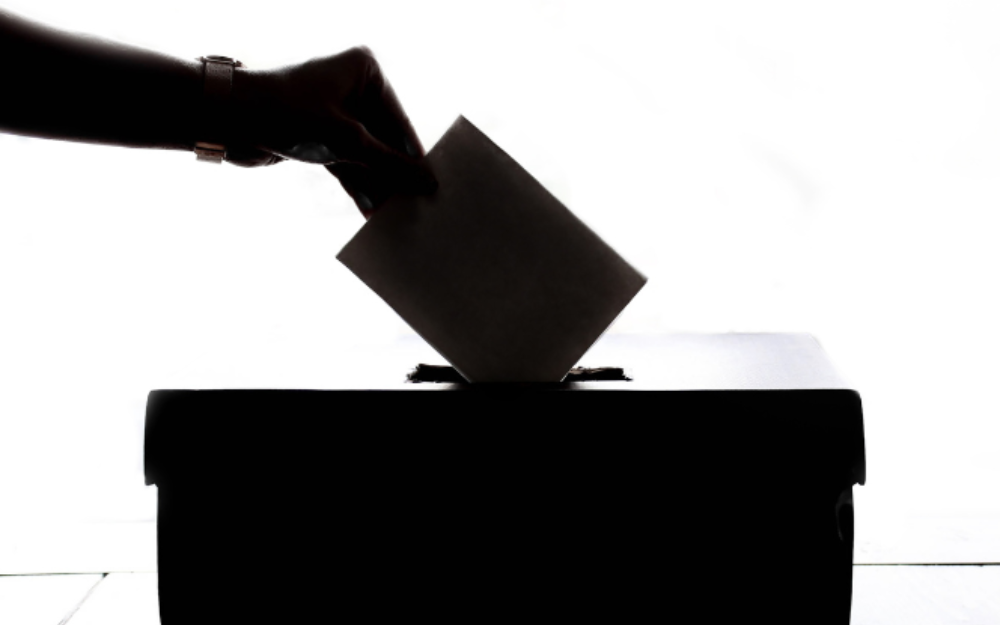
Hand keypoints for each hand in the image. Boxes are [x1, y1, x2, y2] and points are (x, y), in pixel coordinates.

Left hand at [229, 47, 436, 217]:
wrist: (227, 119)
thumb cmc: (287, 113)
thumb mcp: (347, 142)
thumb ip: (390, 164)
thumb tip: (427, 183)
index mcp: (365, 70)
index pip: (400, 120)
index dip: (414, 157)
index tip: (432, 187)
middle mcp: (352, 87)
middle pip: (385, 139)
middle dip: (395, 175)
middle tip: (416, 206)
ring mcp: (335, 112)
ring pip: (367, 154)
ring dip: (377, 184)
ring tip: (396, 215)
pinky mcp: (319, 135)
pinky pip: (348, 163)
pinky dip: (357, 184)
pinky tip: (371, 210)